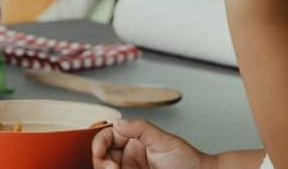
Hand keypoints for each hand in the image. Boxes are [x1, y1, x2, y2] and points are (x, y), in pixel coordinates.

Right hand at [92, 120, 212, 168]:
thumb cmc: (188, 160)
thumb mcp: (164, 140)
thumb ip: (140, 128)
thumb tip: (117, 123)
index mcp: (134, 140)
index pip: (107, 137)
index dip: (99, 142)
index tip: (99, 152)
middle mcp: (129, 156)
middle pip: (102, 156)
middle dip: (100, 161)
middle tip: (112, 168)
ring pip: (107, 167)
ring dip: (105, 168)